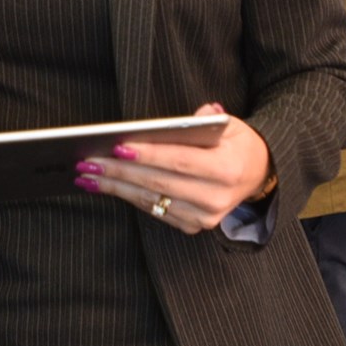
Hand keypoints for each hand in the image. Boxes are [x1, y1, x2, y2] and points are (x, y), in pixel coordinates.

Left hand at [79, 103, 272, 234]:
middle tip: (88, 162)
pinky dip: (129, 197)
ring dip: (116, 188)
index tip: (117, 146)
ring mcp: (205, 217)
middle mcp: (216, 198)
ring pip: (152, 200)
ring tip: (88, 175)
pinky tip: (108, 186)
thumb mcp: (230, 124)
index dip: (147, 154)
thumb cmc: (236, 144)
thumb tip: (179, 121)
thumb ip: (206, 119)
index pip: (179, 161)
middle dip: (119, 172)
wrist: (258, 174)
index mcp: (227, 169)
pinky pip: (155, 211)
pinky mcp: (194, 226)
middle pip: (159, 183)